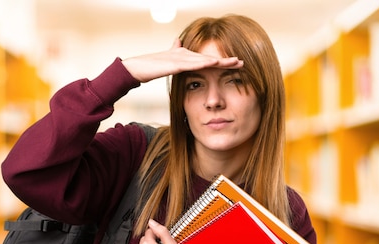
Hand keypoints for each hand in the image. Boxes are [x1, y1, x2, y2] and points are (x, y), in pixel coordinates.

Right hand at [122, 39, 242, 82]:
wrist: (136, 67)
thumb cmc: (150, 65)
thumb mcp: (166, 59)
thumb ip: (174, 50)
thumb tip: (179, 40)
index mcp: (185, 57)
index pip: (207, 61)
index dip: (222, 62)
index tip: (236, 65)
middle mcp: (185, 55)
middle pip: (209, 59)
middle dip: (226, 61)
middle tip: (242, 62)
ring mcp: (180, 59)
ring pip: (203, 60)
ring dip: (219, 61)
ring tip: (234, 62)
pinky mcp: (174, 64)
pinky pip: (191, 64)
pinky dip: (203, 63)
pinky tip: (214, 62)